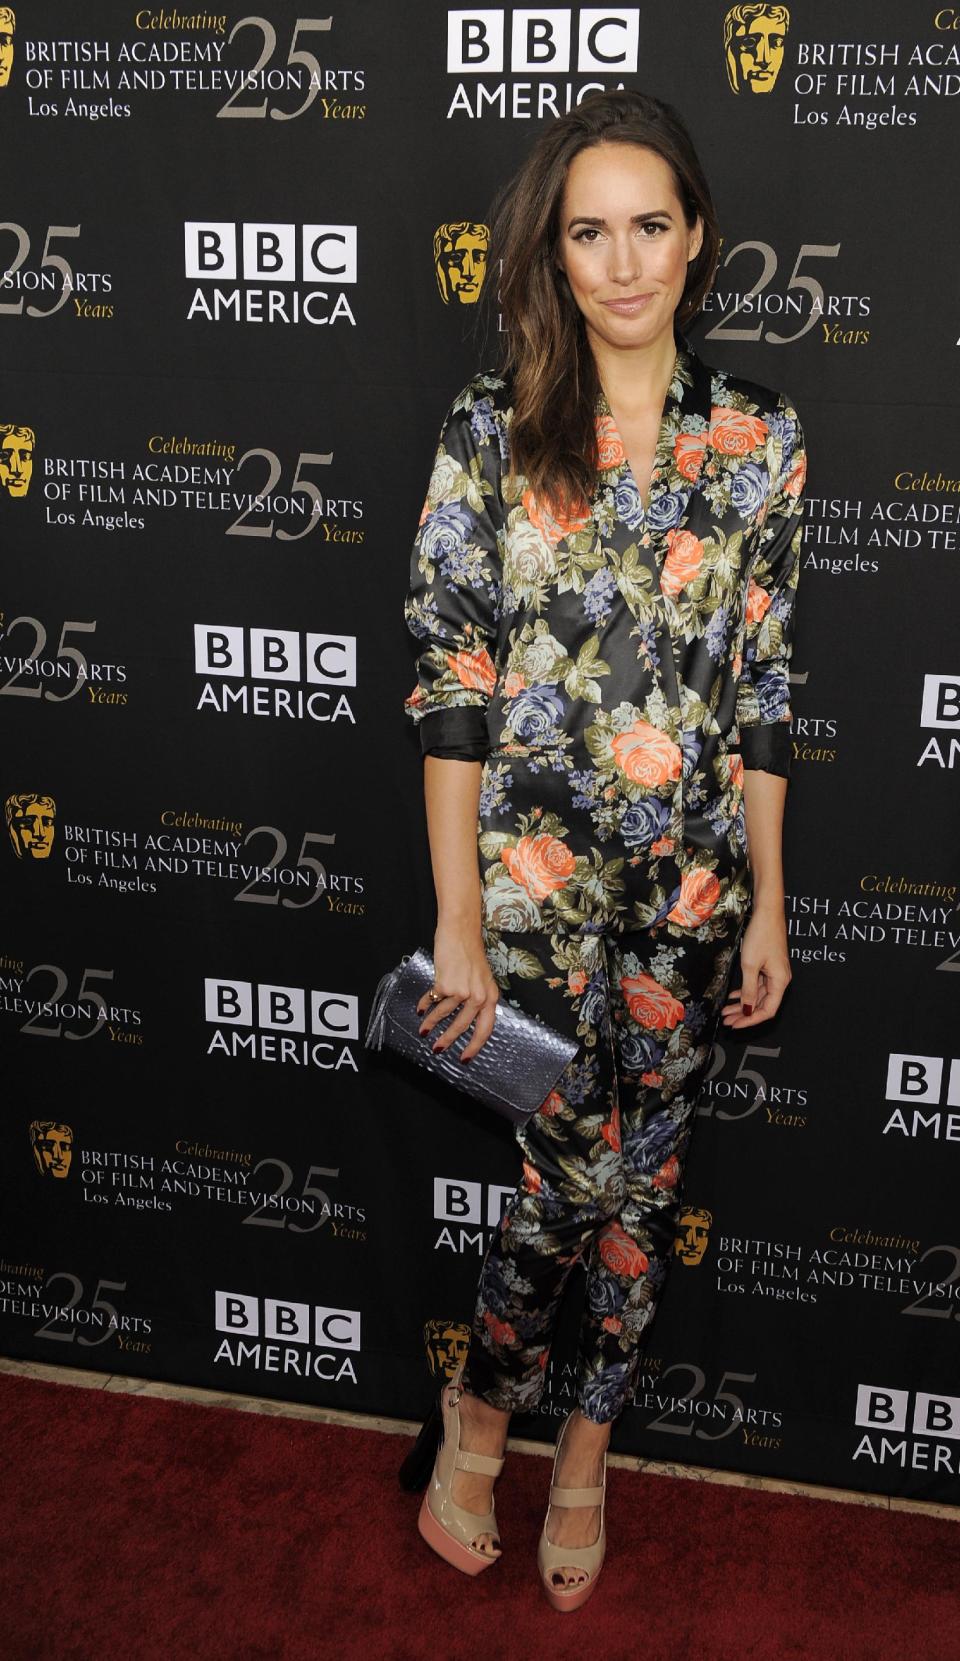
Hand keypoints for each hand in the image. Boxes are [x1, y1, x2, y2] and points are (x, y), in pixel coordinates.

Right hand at [416, 924, 499, 1061]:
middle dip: (448, 1040)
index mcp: (491, 996)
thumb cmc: (470, 953)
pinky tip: (420, 1009)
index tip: (465, 1058)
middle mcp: (479, 996)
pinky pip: (432, 1001)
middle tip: (438, 1050)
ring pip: (444, 1015)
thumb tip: (466, 1021)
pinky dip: (425, 1006)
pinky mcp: (446, 984)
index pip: (485, 1029)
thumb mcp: (481, 978)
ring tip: (423, 1030)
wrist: (460, 932)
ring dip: (431, 1024)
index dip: (475, 1046)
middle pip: (462, 1027)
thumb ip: (477, 998)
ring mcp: (462, 991)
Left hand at [722, 904, 791, 1028]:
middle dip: (744, 1014)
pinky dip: (746, 992)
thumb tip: (747, 1009)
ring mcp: (774, 973)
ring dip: (743, 1004)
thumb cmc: (761, 935)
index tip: (735, 1025)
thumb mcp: (750, 964)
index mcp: (780, 982)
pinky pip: (757, 985)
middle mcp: (780, 980)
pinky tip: (733, 996)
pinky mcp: (768, 966)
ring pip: (758, 995)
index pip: (768, 1010)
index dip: (751, 1020)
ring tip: (726, 1012)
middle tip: (727, 1021)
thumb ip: (749, 989)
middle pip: (762, 1005)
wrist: (767, 912)